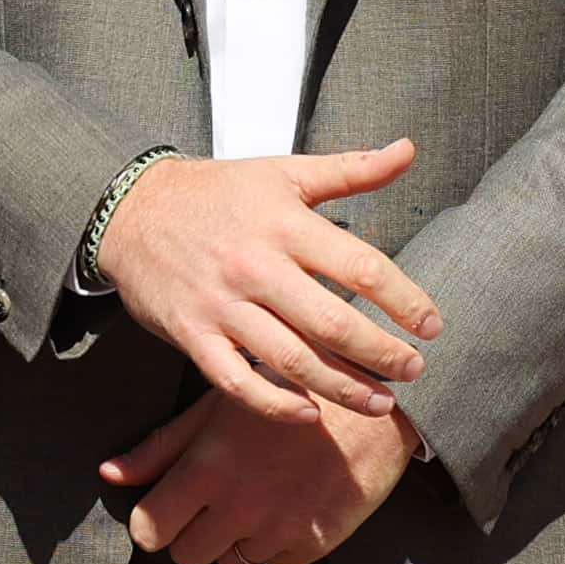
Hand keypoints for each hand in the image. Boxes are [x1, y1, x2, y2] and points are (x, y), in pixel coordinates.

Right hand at [92, 143, 439, 424]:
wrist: (132, 211)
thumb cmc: (218, 193)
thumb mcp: (283, 172)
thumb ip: (350, 169)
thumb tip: (408, 150)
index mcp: (284, 224)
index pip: (360, 267)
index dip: (404, 300)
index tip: (432, 325)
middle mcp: (256, 266)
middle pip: (332, 323)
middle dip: (382, 354)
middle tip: (414, 370)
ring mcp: (222, 305)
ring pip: (292, 359)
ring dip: (342, 387)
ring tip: (380, 402)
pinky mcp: (194, 335)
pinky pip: (236, 381)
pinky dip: (274, 404)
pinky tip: (308, 413)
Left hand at [99, 388, 417, 563]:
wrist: (373, 402)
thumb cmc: (285, 390)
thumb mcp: (218, 406)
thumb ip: (161, 447)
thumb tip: (109, 475)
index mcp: (207, 467)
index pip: (149, 529)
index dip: (152, 523)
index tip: (166, 511)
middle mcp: (239, 505)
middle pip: (185, 556)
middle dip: (191, 534)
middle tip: (213, 504)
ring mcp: (278, 528)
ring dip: (233, 540)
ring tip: (255, 498)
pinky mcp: (315, 543)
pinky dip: (275, 545)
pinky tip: (287, 505)